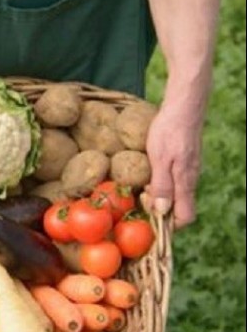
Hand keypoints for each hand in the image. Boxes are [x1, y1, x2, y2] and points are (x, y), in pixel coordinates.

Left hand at [145, 103, 203, 227]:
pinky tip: (148, 174)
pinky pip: (174, 182)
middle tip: (141, 197)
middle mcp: (190, 180)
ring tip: (143, 186)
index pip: (185, 217)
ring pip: (175, 194)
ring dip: (158, 196)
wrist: (183, 106)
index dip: (168, 225)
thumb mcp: (160, 159)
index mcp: (185, 183)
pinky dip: (161, 184)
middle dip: (159, 210)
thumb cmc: (169, 131)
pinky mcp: (185, 162)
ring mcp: (189, 171)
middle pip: (179, 208)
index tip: (149, 218)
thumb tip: (162, 211)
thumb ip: (162, 186)